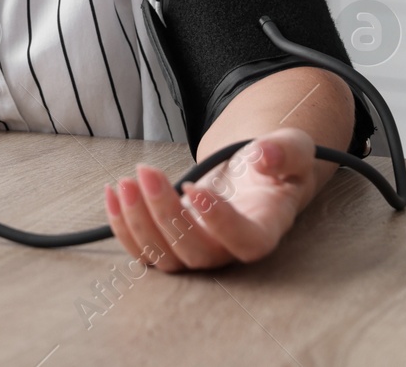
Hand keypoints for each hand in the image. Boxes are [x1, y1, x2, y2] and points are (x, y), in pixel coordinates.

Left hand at [103, 128, 322, 271]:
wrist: (256, 172)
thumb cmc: (276, 162)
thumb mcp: (293, 147)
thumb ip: (285, 150)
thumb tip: (263, 155)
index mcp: (266, 227)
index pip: (246, 242)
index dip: (220, 224)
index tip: (193, 188)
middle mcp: (230, 249)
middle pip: (196, 253)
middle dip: (164, 215)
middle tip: (145, 172)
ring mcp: (199, 251)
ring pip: (165, 258)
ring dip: (138, 222)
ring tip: (124, 182)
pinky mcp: (173, 244)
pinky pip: (144, 251)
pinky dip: (122, 227)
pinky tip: (111, 193)